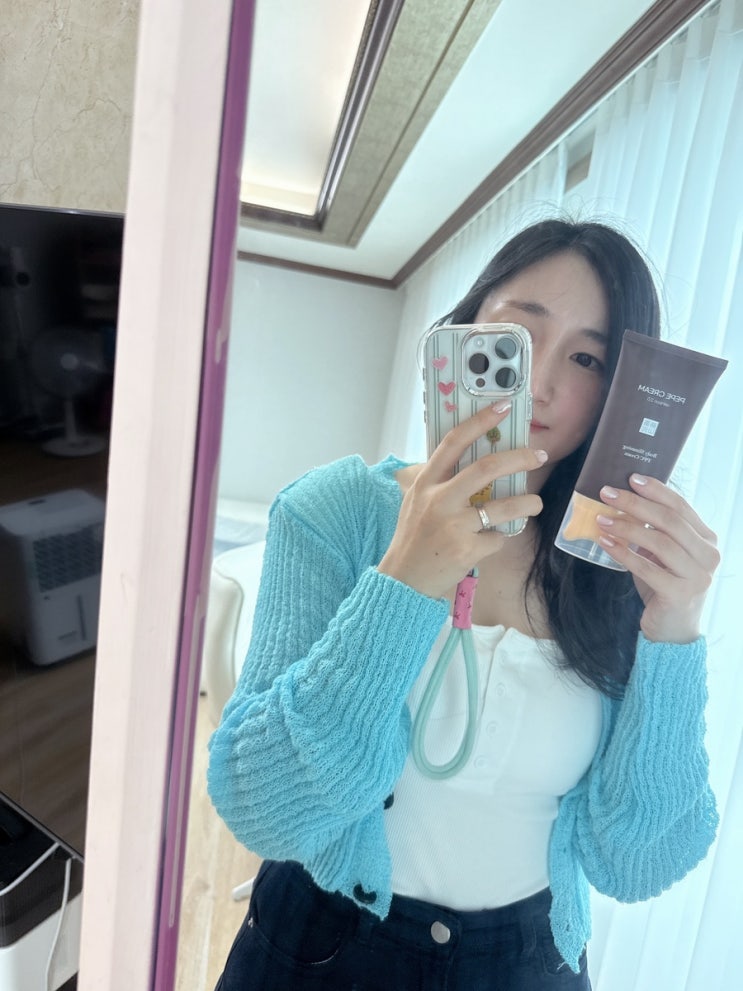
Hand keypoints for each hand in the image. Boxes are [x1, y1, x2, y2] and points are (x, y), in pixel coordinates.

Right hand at [377, 402, 546, 599]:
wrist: (404, 579)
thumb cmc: (414, 537)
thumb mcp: (417, 501)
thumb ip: (441, 482)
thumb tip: (478, 461)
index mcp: (426, 482)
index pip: (454, 442)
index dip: (480, 422)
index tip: (503, 407)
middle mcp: (439, 500)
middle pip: (487, 469)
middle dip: (519, 459)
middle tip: (538, 455)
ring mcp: (454, 525)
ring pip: (504, 507)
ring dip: (527, 503)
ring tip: (535, 504)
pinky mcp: (467, 550)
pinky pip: (497, 538)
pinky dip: (497, 539)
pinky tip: (487, 543)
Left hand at [595, 474, 719, 643]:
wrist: (672, 629)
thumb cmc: (664, 585)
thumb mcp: (662, 554)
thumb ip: (654, 530)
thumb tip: (623, 499)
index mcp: (707, 540)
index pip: (681, 507)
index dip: (656, 490)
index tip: (631, 477)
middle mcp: (709, 555)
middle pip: (669, 521)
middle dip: (636, 503)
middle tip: (607, 493)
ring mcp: (698, 576)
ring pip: (659, 542)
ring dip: (626, 527)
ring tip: (601, 519)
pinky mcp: (680, 594)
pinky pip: (647, 568)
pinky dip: (623, 553)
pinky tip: (605, 543)